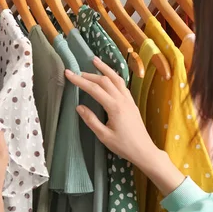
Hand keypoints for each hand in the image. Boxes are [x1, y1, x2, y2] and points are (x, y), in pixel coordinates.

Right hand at [66, 58, 184, 196]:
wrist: (144, 150)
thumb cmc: (123, 146)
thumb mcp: (104, 136)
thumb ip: (91, 120)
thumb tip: (79, 106)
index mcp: (114, 107)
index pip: (94, 89)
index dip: (80, 80)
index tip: (68, 74)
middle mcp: (122, 100)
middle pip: (105, 80)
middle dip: (89, 74)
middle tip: (76, 72)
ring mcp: (129, 100)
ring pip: (116, 79)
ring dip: (105, 69)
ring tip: (95, 61)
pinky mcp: (132, 103)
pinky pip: (122, 85)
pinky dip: (114, 76)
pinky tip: (109, 76)